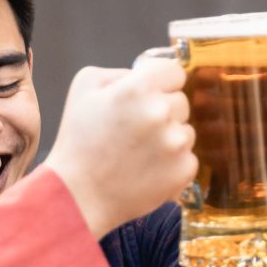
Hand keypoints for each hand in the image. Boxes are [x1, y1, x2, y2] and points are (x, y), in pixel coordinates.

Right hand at [43, 58, 195, 237]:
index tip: (151, 94)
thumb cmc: (78, 141)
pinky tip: (146, 169)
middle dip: (162, 112)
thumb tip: (145, 73)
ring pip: (186, 130)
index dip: (161, 82)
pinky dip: (172, 164)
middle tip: (135, 130)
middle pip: (181, 102)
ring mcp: (176, 143)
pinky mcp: (184, 170)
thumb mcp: (84, 87)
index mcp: (139, 87)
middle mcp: (162, 112)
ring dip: (169, 138)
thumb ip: (120, 72)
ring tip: (138, 153)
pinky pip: (188, 157)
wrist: (77, 195)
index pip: (174, 71)